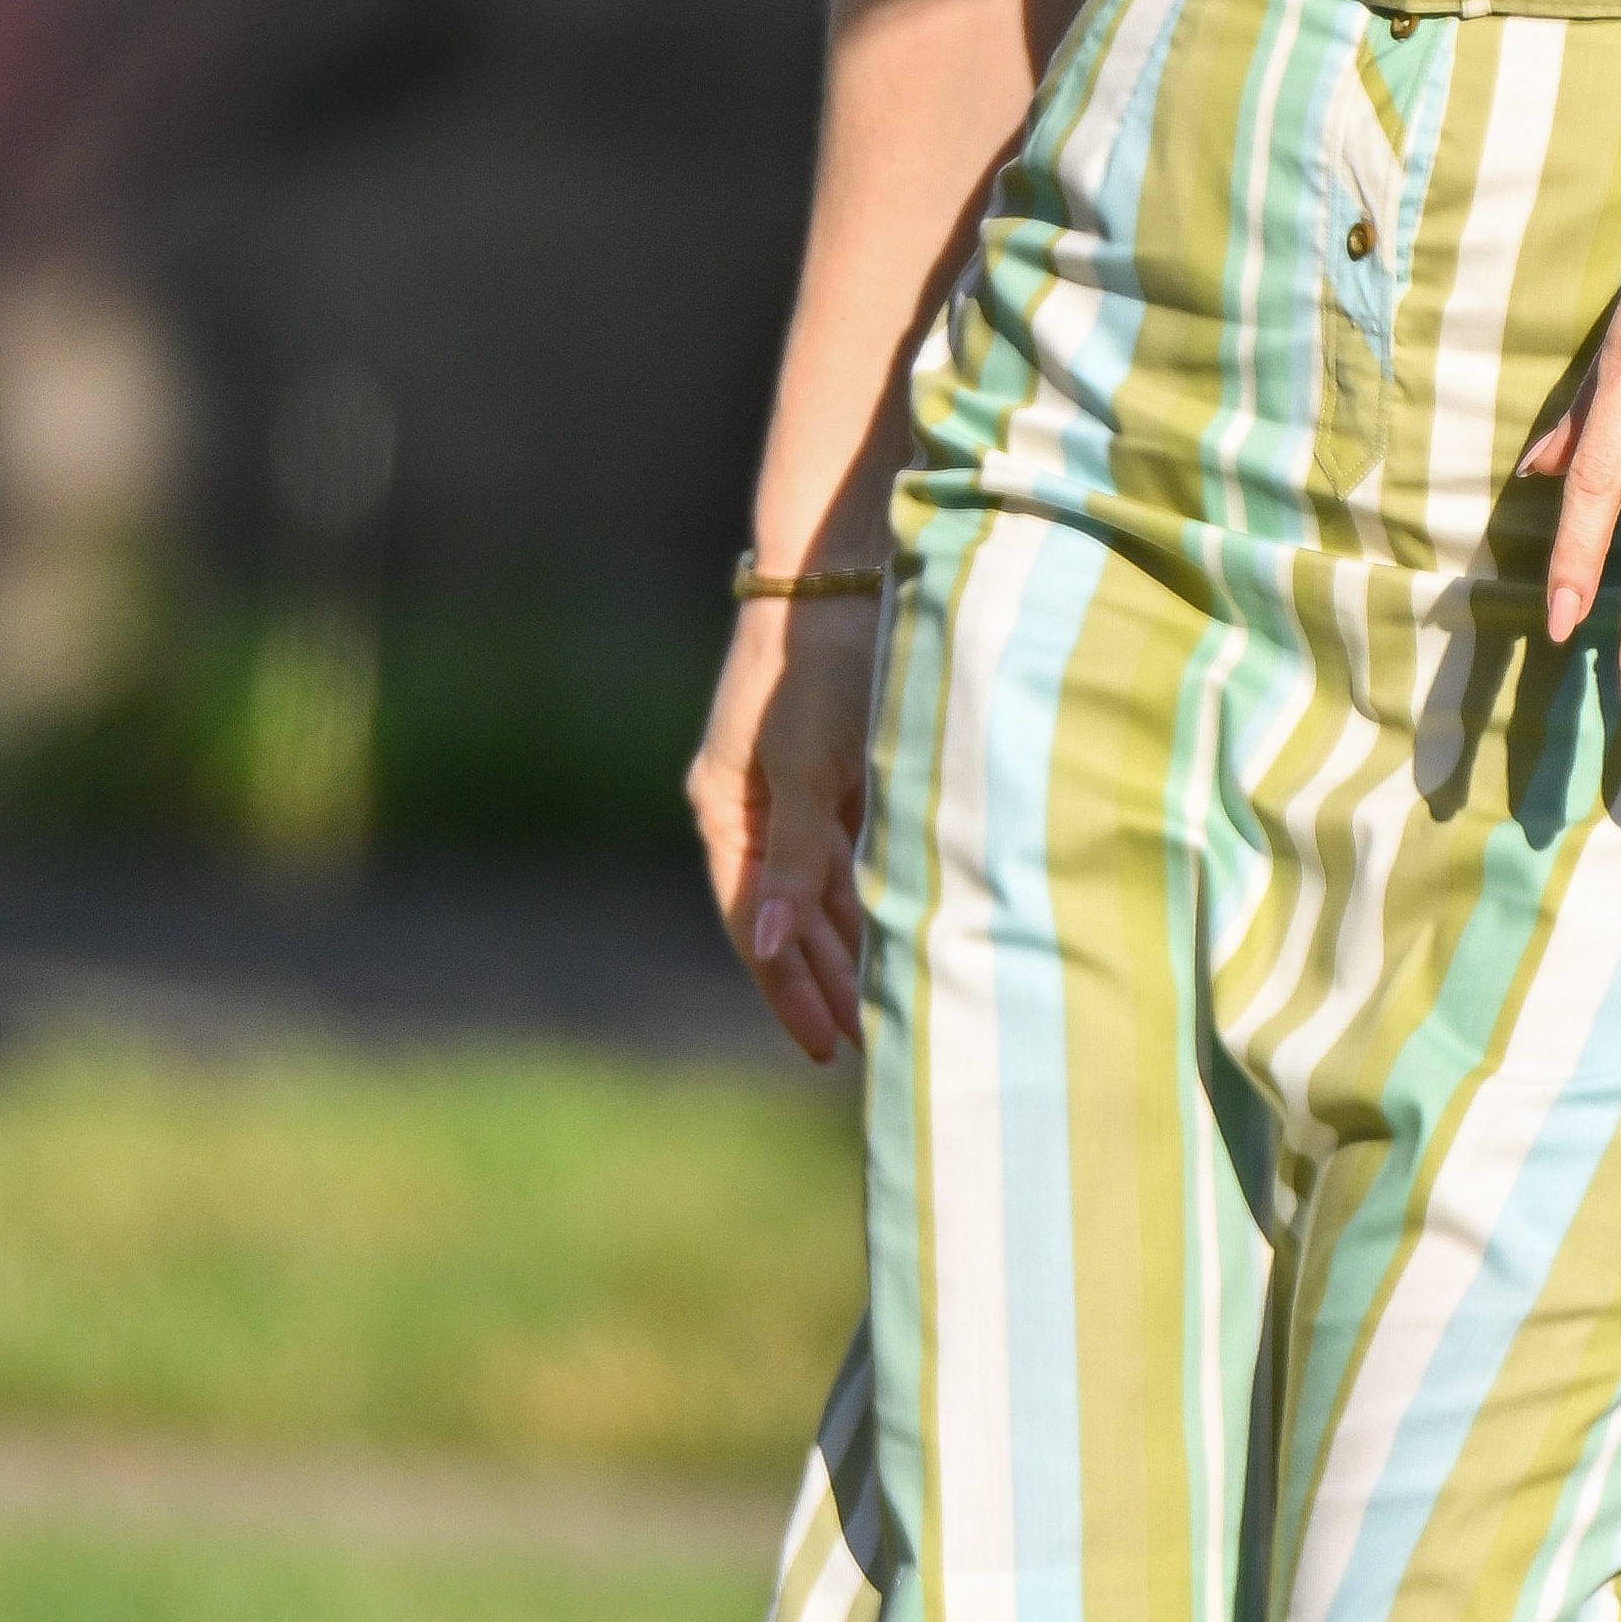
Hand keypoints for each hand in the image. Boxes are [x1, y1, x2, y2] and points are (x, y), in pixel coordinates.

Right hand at [689, 597, 879, 1066]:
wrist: (845, 573)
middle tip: (864, 1048)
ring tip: (884, 1008)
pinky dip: (867, 899)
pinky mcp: (833, 770)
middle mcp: (752, 807)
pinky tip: (894, 933)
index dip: (790, 989)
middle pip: (787, 917)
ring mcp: (793, 789)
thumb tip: (772, 947)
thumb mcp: (807, 766)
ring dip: (848, 948)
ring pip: (820, 891)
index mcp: (726, 810)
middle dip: (823, 983)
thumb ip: (795, 857)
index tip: (827, 1047)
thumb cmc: (823, 667)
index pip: (757, 924)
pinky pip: (848, 856)